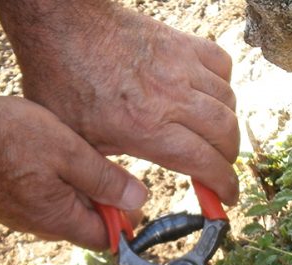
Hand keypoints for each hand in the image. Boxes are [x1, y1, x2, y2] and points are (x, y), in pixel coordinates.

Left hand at [0, 1, 240, 204]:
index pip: (206, 163)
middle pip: (226, 134)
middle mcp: (171, 98)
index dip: (224, 185)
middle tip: (219, 170)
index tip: (227, 198)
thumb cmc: (63, 83)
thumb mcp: (78, 142)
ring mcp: (180, 67)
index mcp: (147, 128)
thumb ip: (105, 175)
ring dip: (227, 125)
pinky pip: (222, 64)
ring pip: (228, 101)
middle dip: (229, 160)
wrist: (62, 27)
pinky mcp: (181, 43)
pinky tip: (209, 96)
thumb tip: (120, 211)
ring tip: (214, 138)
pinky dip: (224, 84)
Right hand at [0, 95, 147, 249]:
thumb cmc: (9, 137)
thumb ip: (105, 179)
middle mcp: (33, 225)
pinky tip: (44, 157)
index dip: (124, 223)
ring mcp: (11, 214)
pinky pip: (33, 199)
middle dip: (99, 204)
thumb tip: (138, 202)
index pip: (103, 239)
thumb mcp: (70, 152)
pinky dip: (48, 184)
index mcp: (57, 219)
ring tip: (75, 158)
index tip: (133, 200)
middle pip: (80, 225)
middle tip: (107, 171)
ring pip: (56, 210)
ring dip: (72, 192)